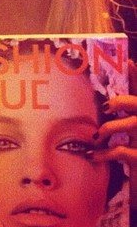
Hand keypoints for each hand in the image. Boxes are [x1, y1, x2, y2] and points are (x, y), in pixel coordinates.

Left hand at [90, 63, 136, 208]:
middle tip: (107, 108)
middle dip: (121, 102)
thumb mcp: (129, 141)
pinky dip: (103, 154)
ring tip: (98, 137)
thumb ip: (121, 123)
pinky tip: (93, 156)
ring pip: (130, 126)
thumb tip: (102, 107)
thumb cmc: (133, 165)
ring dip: (109, 130)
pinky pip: (121, 152)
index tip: (129, 61)